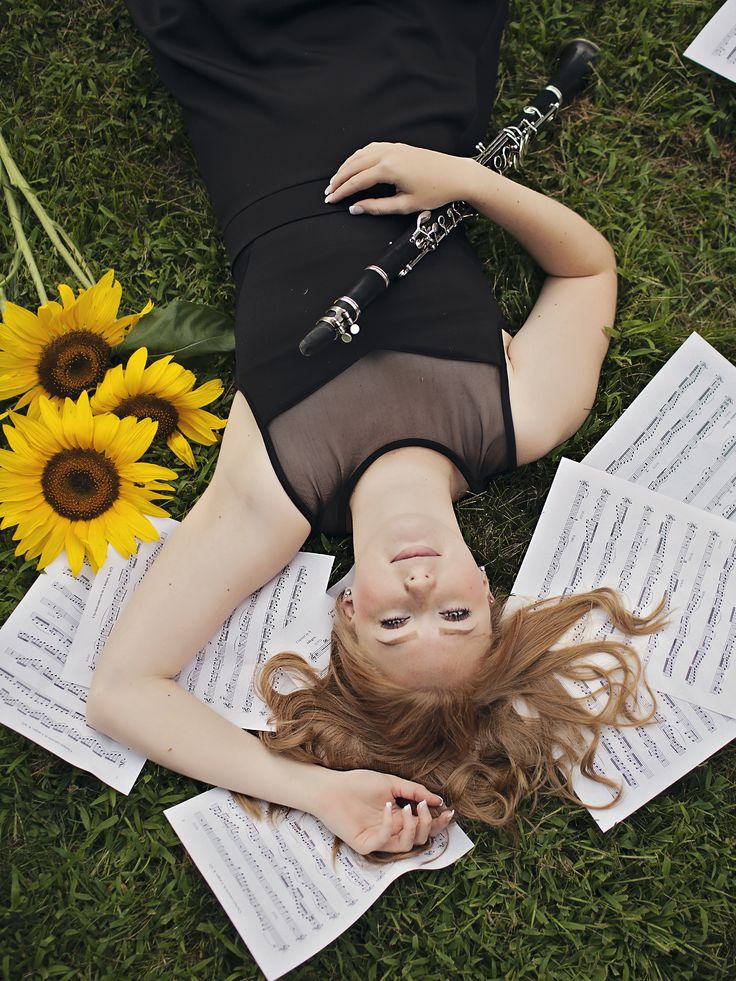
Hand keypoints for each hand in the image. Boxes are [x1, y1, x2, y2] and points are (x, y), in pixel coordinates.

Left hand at [312, 768, 453, 855]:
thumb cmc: (359, 784)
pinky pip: (385, 841)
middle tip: (426, 808)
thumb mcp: (391, 783)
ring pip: (406, 845)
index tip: (448, 811)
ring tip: (407, 806)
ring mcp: (379, 840)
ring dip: (412, 826)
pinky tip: (389, 807)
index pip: (424, 827)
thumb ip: (414, 791)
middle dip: (428, 825)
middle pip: (420, 840)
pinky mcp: (366, 844)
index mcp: (399, 820)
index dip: (438, 823)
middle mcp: (391, 833)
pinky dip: (390, 824)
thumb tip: (438, 799)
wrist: (331, 787)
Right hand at [324, 142, 474, 215]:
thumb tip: (356, 208)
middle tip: (329, 191)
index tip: (330, 200)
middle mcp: (388, 154)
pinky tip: (354, 164)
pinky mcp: (399, 146)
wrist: (456, 175)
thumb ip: (377, 207)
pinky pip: (371, 148)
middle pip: (354, 165)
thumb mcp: (405, 205)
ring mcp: (393, 148)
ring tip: (338, 180)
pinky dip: (358, 156)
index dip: (341, 192)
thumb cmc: (435, 192)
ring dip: (347, 166)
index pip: (356, 181)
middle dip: (339, 179)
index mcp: (389, 169)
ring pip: (361, 154)